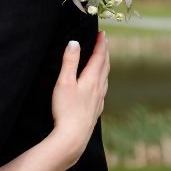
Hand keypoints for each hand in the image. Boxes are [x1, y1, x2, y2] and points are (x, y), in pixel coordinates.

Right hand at [50, 32, 109, 162]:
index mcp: (91, 80)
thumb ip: (69, 62)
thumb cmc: (66, 110)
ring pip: (106, 78)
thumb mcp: (64, 83)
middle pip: (105, 66)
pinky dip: (103, 81)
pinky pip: (103, 90)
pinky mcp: (96, 110)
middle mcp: (99, 89)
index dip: (101, 44)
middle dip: (105, 52)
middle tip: (105, 41)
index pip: (99, 57)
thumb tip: (74, 43)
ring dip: (105, 65)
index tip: (103, 33)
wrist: (73, 137)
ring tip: (104, 59)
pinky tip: (101, 85)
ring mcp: (99, 100)